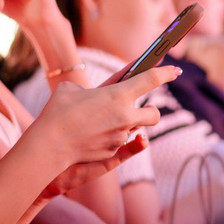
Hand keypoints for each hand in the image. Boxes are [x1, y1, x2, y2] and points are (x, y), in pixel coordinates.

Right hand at [30, 66, 169, 170]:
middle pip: (154, 114)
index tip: (174, 71)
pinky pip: (119, 142)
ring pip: (134, 130)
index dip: (165, 73)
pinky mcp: (112, 152)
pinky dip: (111, 137)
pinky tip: (94, 134)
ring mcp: (121, 136)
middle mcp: (126, 117)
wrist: (49, 143)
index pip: (150, 80)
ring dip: (126, 124)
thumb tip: (95, 95)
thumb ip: (91, 90)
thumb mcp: (71, 89)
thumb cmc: (57, 111)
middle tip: (143, 107)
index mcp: (119, 95)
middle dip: (152, 111)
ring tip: (104, 121)